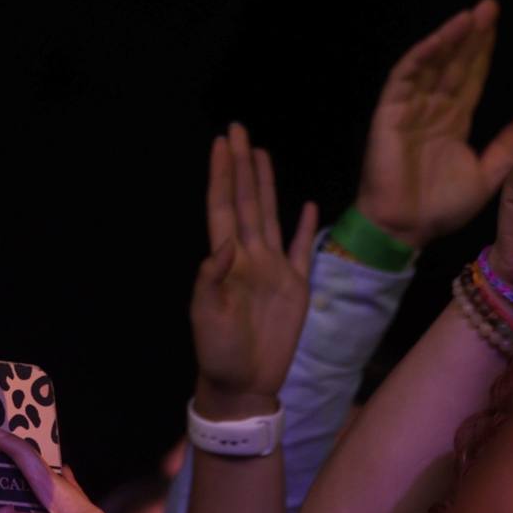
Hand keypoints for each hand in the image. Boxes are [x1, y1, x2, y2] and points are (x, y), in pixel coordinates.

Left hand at [188, 124, 317, 410]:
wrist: (244, 383)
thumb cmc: (218, 352)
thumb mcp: (206, 316)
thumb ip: (211, 279)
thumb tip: (226, 243)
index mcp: (226, 261)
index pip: (223, 208)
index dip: (222, 176)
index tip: (220, 144)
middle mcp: (249, 256)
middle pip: (246, 201)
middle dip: (241, 166)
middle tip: (237, 129)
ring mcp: (273, 268)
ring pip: (269, 215)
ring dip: (265, 184)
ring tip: (261, 153)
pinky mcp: (295, 285)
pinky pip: (301, 248)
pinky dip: (303, 225)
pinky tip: (306, 203)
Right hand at [354, 0, 512, 251]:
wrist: (406, 228)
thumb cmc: (440, 207)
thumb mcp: (488, 175)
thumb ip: (509, 147)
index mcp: (452, 120)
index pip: (469, 76)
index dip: (482, 50)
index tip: (497, 23)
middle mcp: (430, 108)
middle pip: (453, 63)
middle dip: (470, 35)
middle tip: (489, 5)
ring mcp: (408, 109)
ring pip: (431, 64)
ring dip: (449, 38)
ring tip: (471, 14)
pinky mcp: (389, 114)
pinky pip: (406, 78)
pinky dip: (422, 56)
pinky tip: (441, 37)